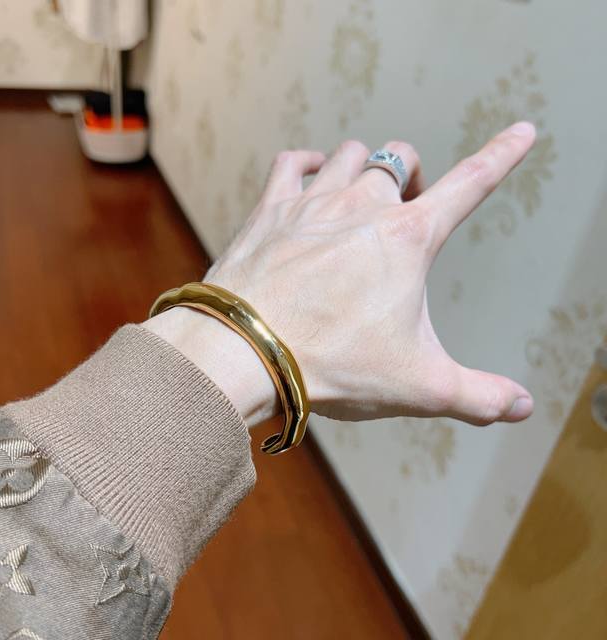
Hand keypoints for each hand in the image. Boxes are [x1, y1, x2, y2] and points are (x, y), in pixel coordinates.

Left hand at [201, 122, 535, 424]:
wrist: (245, 351)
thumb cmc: (331, 364)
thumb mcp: (418, 387)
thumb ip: (478, 396)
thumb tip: (522, 407)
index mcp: (407, 238)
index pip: (470, 185)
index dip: (502, 156)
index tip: (523, 131)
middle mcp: (362, 206)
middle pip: (400, 160)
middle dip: (412, 177)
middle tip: (407, 212)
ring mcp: (312, 202)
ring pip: (349, 154)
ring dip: (363, 169)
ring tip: (361, 199)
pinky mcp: (270, 210)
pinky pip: (291, 163)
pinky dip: (305, 163)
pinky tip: (309, 177)